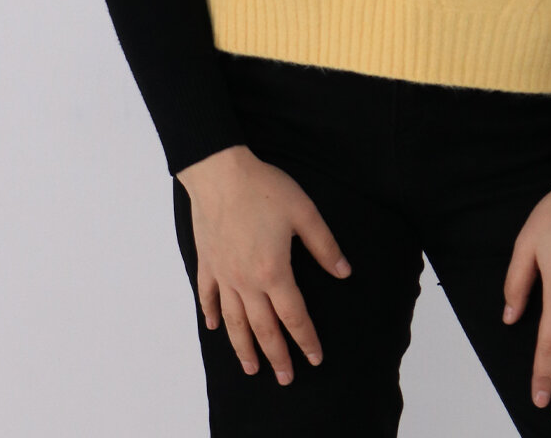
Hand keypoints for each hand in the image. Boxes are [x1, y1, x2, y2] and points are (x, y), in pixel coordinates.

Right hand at [176, 145, 351, 384]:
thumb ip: (324, 246)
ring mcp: (223, 274)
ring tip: (251, 368)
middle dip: (276, 356)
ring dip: (243, 347)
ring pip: (233, 321)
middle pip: (263, 328)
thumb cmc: (264, 189)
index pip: (294, 316)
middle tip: (285, 378)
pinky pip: (208, 296)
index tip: (315, 358)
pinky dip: (211, 314)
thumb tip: (344, 272)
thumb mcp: (304, 212)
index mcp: (274, 272)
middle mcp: (246, 282)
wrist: (220, 172)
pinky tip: (213, 327)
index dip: (306, 339)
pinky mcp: (207, 263)